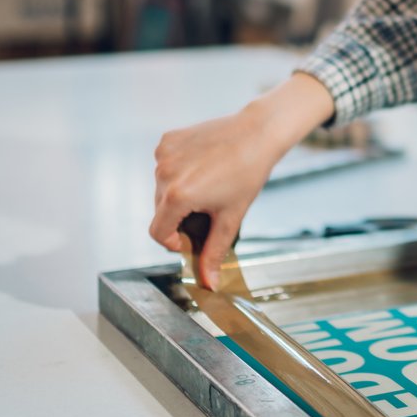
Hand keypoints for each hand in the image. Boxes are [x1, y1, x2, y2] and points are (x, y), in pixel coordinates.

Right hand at [149, 73, 334, 287]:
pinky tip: (201, 167)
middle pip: (160, 211)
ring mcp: (164, 154)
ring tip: (208, 186)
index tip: (192, 237)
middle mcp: (164, 174)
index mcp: (177, 196)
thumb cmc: (247, 174)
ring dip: (178, 193)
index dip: (174, 241)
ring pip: (161, 188)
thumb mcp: (231, 218)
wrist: (258, 134)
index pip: (158, 233)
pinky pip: (165, 165)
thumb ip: (214, 252)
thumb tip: (208, 283)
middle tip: (207, 211)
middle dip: (179, 217)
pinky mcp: (168, 139)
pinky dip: (177, 171)